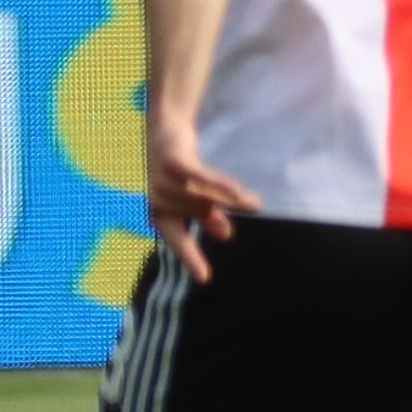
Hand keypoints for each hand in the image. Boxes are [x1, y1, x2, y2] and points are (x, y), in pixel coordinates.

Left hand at [143, 112, 259, 282]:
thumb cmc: (179, 171)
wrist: (165, 132)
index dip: (192, 260)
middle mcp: (158, 201)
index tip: (205, 279)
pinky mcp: (173, 163)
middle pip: (198, 212)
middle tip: (253, 205)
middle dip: (221, 212)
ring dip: (227, 198)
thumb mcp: (194, 197)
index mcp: (161, 215)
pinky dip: (219, 185)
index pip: (178, 242)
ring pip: (201, 197)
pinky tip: (237, 191)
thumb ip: (207, 216)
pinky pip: (200, 178)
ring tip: (252, 200)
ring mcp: (162, 182)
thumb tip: (225, 235)